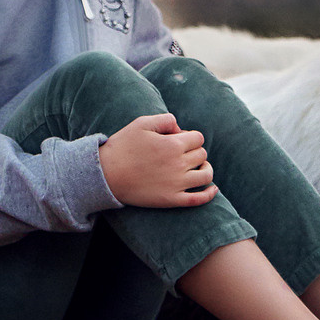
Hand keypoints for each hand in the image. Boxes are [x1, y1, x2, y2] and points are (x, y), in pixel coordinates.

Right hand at [97, 113, 217, 206]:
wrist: (105, 175)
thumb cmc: (122, 147)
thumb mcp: (142, 123)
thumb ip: (166, 120)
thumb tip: (181, 128)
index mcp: (173, 145)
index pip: (198, 138)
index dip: (189, 137)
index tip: (177, 140)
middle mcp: (178, 164)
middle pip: (202, 154)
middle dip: (194, 151)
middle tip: (180, 154)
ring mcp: (176, 184)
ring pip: (206, 175)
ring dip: (206, 169)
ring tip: (198, 168)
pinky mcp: (171, 200)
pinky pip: (198, 199)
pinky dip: (209, 194)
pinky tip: (213, 189)